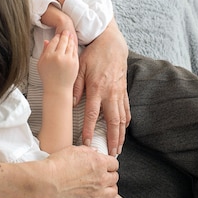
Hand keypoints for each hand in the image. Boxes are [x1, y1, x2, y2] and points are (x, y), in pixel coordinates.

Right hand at [38, 30, 78, 92]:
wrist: (58, 89)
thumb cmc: (48, 78)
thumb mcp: (41, 64)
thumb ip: (43, 52)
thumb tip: (46, 41)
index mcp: (48, 56)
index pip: (53, 42)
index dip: (56, 37)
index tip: (57, 35)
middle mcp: (58, 56)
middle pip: (62, 41)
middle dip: (64, 35)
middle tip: (65, 31)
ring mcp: (67, 59)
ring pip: (69, 45)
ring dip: (70, 38)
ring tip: (70, 35)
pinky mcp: (75, 63)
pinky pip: (74, 51)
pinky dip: (74, 46)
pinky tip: (73, 43)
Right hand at [45, 145, 118, 197]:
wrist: (48, 180)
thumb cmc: (58, 165)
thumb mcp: (75, 150)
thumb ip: (89, 151)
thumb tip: (94, 152)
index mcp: (99, 162)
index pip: (114, 164)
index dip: (110, 164)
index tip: (107, 165)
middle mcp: (101, 178)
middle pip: (115, 177)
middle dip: (110, 175)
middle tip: (104, 175)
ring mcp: (97, 193)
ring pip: (113, 192)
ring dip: (110, 188)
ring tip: (105, 187)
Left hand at [74, 21, 129, 155]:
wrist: (112, 44)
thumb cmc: (94, 55)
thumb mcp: (80, 67)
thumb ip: (76, 86)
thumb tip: (71, 103)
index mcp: (97, 88)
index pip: (93, 114)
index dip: (90, 129)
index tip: (88, 143)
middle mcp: (110, 93)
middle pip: (113, 121)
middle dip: (113, 139)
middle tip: (111, 154)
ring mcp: (119, 93)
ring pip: (122, 118)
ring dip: (121, 135)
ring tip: (119, 148)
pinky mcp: (123, 91)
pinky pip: (126, 109)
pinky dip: (126, 121)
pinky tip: (124, 130)